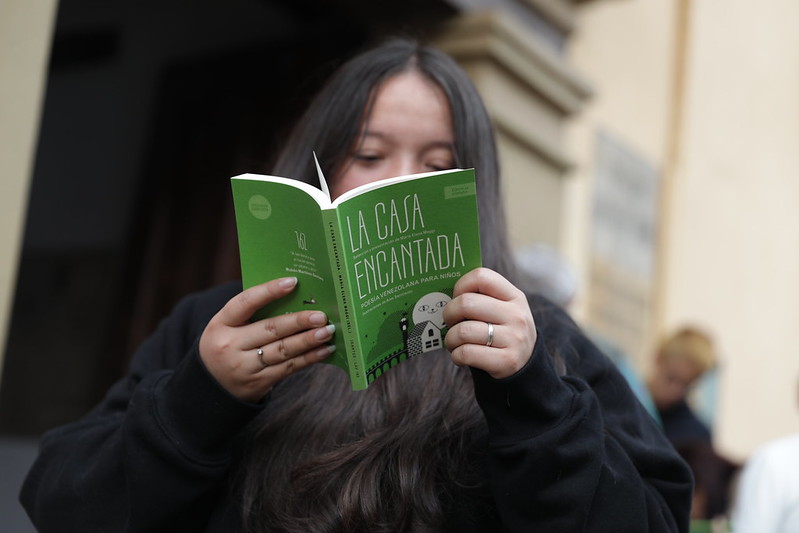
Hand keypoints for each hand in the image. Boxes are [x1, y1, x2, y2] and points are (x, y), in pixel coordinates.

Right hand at [199, 277, 334, 401]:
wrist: (212, 388)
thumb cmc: (227, 346)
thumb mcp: (227, 327)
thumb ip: (252, 313)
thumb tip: (294, 296)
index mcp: (221, 324)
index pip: (245, 302)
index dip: (269, 291)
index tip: (293, 282)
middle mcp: (230, 345)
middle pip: (270, 329)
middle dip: (298, 321)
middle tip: (321, 315)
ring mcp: (244, 367)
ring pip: (282, 350)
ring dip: (308, 340)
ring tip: (327, 331)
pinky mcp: (259, 383)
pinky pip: (288, 368)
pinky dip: (309, 358)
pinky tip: (324, 349)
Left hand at [443, 267, 536, 378]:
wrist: (525, 364)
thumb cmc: (501, 332)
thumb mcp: (502, 310)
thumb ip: (480, 298)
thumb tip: (444, 294)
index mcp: (514, 296)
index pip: (481, 277)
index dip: (461, 286)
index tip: (457, 297)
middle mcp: (516, 315)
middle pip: (466, 303)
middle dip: (449, 314)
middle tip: (450, 322)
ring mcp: (514, 338)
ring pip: (463, 331)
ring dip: (450, 338)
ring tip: (453, 341)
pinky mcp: (507, 361)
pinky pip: (467, 353)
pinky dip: (456, 355)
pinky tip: (459, 355)